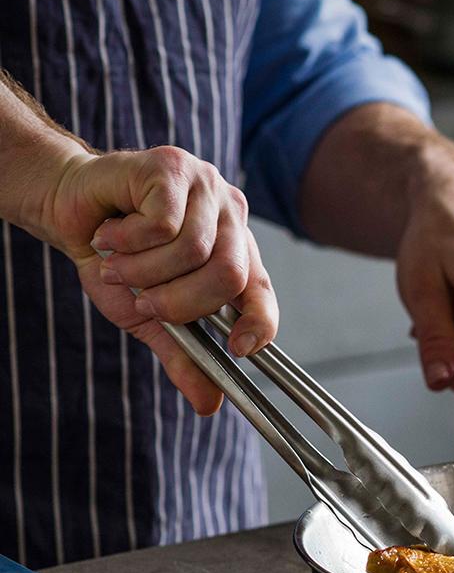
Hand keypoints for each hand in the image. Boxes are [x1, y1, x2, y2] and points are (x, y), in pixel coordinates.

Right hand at [41, 146, 277, 414]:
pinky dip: (129, 241)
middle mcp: (232, 219)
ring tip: (119, 264)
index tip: (238, 349)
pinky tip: (111, 235)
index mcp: (236, 254)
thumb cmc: (117, 261)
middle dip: (179, 302)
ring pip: (193, 251)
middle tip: (144, 301)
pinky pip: (163, 224)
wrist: (71, 212)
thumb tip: (209, 405)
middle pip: (229, 276)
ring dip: (145, 271)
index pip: (263, 292)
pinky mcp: (174, 167)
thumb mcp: (151, 318)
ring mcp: (207, 189)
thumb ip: (184, 355)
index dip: (260, 323)